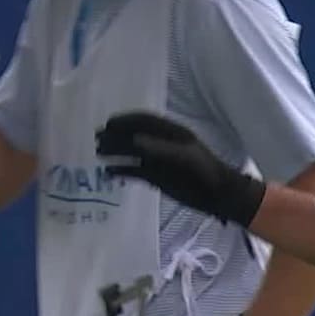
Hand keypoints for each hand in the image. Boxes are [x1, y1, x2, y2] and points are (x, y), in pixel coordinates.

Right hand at [95, 112, 265, 225]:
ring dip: (115, 152)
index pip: (144, 121)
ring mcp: (157, 161)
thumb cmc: (204, 171)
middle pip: (134, 135)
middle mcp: (161, 144)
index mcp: (171, 132)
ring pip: (132, 153)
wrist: (217, 195)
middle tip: (97, 138)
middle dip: (116, 135)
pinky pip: (134, 172)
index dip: (126, 120)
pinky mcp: (155, 177)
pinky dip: (121, 171)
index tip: (108, 123)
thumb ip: (160, 148)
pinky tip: (108, 173)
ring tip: (98, 152)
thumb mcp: (184, 157)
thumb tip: (134, 140)